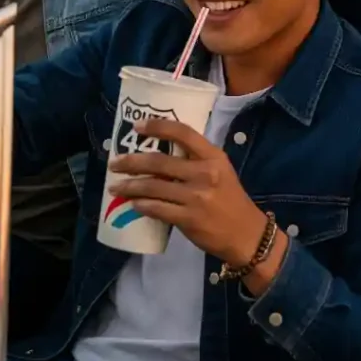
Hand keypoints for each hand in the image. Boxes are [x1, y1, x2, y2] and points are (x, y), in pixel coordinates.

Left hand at [109, 119, 271, 266]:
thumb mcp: (220, 170)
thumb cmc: (230, 198)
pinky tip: (133, 204)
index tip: (137, 126)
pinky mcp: (189, 219)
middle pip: (160, 162)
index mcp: (213, 156)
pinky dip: (142, 205)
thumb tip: (161, 155)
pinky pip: (158, 209)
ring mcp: (196, 197)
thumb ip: (196, 160)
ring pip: (154, 187)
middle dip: (132, 161)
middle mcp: (204, 173)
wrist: (246, 233)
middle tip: (115, 162)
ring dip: (130, 186)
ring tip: (115, 186)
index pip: (183, 133)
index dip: (158, 127)